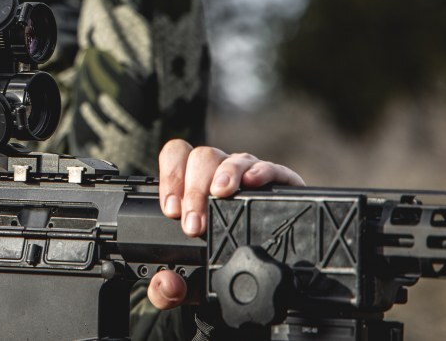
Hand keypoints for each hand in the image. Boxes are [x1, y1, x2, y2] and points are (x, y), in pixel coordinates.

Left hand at [146, 139, 305, 309]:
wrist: (266, 275)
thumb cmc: (221, 267)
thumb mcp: (191, 282)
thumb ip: (168, 288)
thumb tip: (166, 285)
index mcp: (192, 186)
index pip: (176, 158)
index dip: (171, 177)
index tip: (172, 210)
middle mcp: (218, 176)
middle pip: (202, 158)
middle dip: (195, 190)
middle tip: (195, 224)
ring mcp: (248, 177)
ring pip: (232, 160)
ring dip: (224, 175)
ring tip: (220, 194)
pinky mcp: (280, 184)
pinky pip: (271, 168)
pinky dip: (261, 172)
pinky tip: (252, 182)